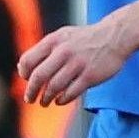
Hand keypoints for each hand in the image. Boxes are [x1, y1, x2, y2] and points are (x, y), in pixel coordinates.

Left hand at [20, 18, 134, 105]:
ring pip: (54, 87)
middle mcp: (63, 51)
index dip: (24, 74)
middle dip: (31, 91)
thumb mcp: (63, 35)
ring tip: (45, 102)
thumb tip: (24, 67)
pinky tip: (60, 100)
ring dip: (46, 98)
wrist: (115, 36)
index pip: (28, 60)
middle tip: (30, 98)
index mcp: (54, 41)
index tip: (26, 80)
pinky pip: (71, 92)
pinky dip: (62, 99)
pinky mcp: (90, 75)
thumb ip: (45, 49)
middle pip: (39, 76)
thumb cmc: (86, 38)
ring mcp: (78, 64)